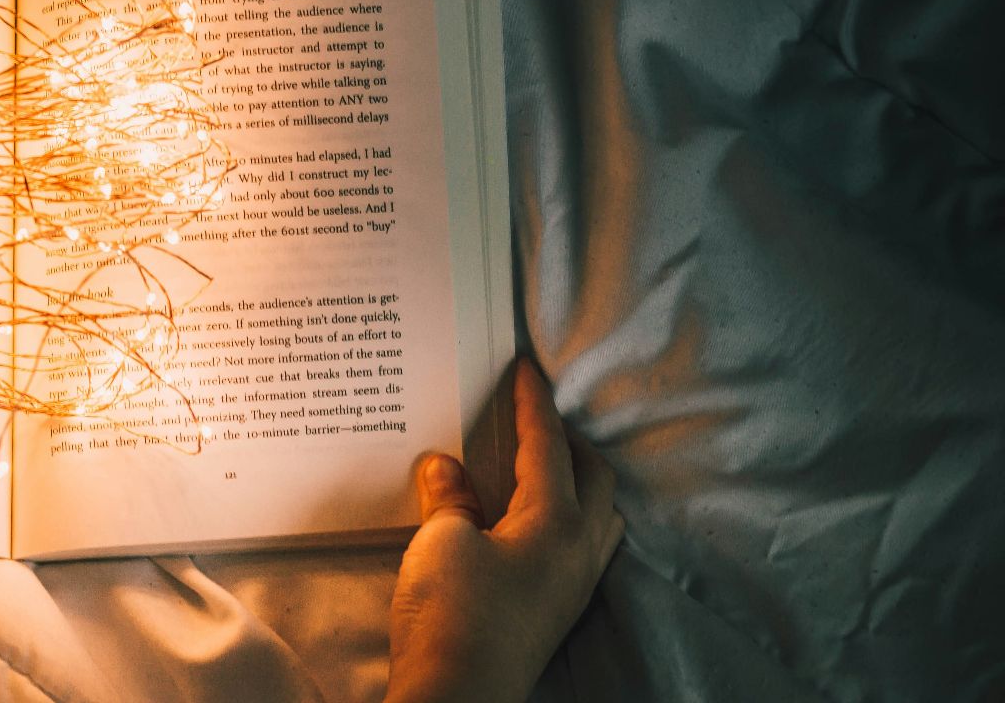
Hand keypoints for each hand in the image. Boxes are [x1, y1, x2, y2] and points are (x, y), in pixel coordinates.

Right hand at [384, 361, 623, 702]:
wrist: (458, 696)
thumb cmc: (453, 613)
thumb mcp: (442, 540)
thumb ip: (450, 496)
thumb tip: (446, 467)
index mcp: (558, 521)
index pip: (550, 446)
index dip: (534, 405)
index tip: (528, 370)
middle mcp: (579, 551)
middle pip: (593, 480)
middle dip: (569, 442)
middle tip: (536, 419)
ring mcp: (572, 587)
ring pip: (598, 519)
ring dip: (577, 485)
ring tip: (543, 470)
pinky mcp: (555, 613)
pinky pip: (579, 548)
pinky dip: (564, 520)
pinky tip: (530, 526)